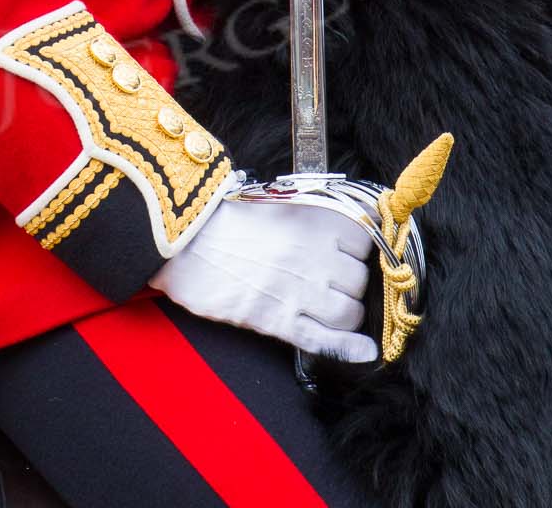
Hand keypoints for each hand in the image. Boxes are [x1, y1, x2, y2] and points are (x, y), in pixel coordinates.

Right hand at [149, 194, 376, 363]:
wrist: (186, 240)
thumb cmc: (228, 218)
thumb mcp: (278, 200)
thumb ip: (314, 212)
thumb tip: (351, 223)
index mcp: (314, 220)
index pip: (365, 239)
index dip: (357, 248)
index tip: (347, 251)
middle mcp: (314, 255)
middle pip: (359, 279)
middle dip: (349, 282)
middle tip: (329, 278)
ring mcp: (299, 290)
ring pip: (349, 312)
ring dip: (345, 312)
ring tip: (328, 305)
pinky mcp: (279, 321)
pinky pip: (326, 341)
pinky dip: (349, 349)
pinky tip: (364, 352)